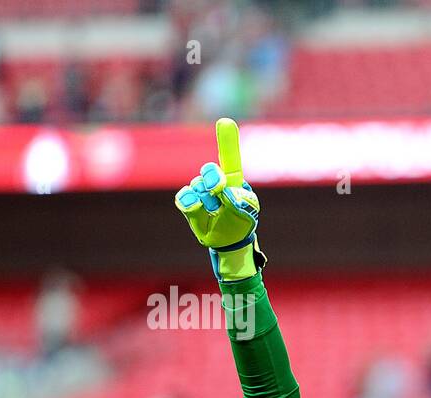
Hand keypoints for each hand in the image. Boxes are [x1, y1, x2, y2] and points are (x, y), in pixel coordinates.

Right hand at [175, 118, 265, 281]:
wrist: (226, 242)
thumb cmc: (239, 224)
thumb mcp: (246, 214)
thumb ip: (241, 202)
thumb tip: (227, 191)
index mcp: (233, 181)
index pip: (229, 159)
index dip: (227, 142)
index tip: (225, 122)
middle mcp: (215, 182)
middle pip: (210, 171)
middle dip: (213, 178)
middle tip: (218, 188)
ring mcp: (200, 192)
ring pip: (197, 186)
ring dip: (207, 200)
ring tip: (215, 212)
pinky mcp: (189, 204)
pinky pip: (184, 198)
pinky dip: (190, 202)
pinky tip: (196, 206)